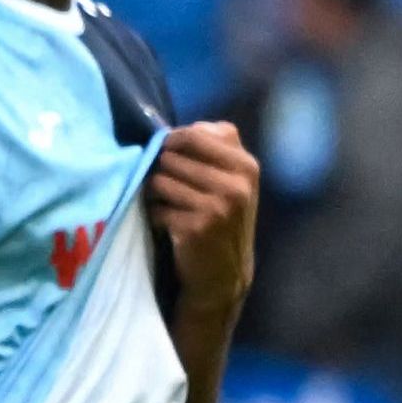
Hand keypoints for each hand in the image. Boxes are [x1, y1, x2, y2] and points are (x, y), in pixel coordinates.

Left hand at [150, 119, 258, 321]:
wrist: (224, 272)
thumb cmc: (221, 217)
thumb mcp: (231, 181)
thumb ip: (211, 149)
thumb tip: (170, 130)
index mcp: (246, 165)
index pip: (196, 133)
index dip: (172, 141)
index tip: (167, 152)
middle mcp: (236, 184)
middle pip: (173, 156)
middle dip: (162, 168)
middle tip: (167, 186)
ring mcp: (217, 207)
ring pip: (160, 180)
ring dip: (155, 193)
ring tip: (169, 205)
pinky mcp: (196, 228)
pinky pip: (156, 208)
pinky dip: (155, 215)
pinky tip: (169, 225)